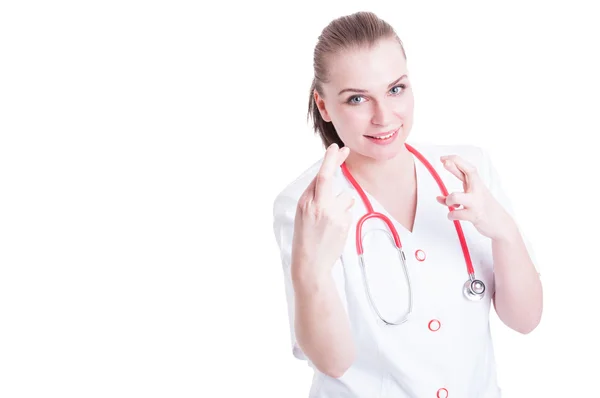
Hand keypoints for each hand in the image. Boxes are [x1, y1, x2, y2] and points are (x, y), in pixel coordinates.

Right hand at [291, 144, 354, 279]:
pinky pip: (348, 211)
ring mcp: (333, 215)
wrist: (311, 263)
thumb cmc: (305, 237)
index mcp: (306, 202)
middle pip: (329, 177)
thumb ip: (314, 195)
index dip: (329, 160)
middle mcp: (319, 206)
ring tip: (330, 221)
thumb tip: (328, 178)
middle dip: (336, 161)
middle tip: (345, 151)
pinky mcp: (344, 224)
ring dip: (342, 204)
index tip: (334, 148)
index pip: (319, 176)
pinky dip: (344, 215)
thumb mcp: (303, 213)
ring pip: (345, 197)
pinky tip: (335, 228)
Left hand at [436, 154, 516, 240]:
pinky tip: (453, 215)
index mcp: (477, 184)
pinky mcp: (475, 215)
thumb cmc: (485, 209)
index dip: (456, 161)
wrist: (502, 225)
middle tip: (444, 163)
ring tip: (452, 205)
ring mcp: (476, 202)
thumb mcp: (473, 198)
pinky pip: (455, 214)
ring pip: (455, 196)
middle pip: (469, 172)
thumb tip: (438, 197)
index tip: (443, 158)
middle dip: (454, 166)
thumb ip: (456, 195)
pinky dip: (451, 215)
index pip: (468, 168)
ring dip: (448, 200)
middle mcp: (478, 190)